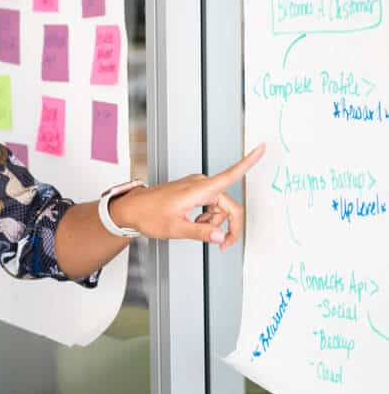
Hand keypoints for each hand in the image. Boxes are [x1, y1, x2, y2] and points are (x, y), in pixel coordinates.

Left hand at [113, 144, 264, 250]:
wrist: (132, 209)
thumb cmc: (149, 214)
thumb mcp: (176, 228)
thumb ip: (201, 233)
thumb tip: (221, 237)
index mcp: (199, 189)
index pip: (230, 175)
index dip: (248, 162)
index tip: (261, 149)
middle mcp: (200, 184)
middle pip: (229, 205)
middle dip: (227, 225)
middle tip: (222, 245)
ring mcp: (196, 187)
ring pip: (219, 208)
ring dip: (213, 222)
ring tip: (193, 228)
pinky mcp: (193, 191)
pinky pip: (210, 205)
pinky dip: (207, 217)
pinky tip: (193, 222)